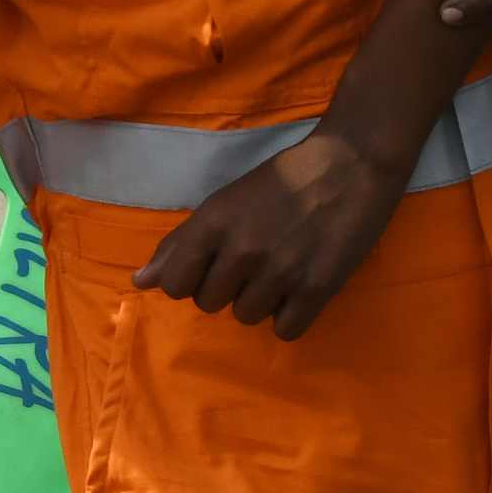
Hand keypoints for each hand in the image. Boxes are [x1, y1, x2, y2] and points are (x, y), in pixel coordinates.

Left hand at [133, 132, 392, 335]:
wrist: (351, 162)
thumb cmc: (284, 179)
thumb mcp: (225, 201)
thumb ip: (181, 243)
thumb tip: (139, 282)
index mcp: (214, 224)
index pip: (174, 284)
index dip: (190, 280)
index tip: (212, 266)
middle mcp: (242, 250)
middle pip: (210, 304)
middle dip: (227, 288)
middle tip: (255, 261)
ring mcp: (280, 272)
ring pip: (246, 317)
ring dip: (261, 300)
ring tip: (281, 268)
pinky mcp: (317, 288)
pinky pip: (285, 330)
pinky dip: (291, 314)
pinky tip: (301, 286)